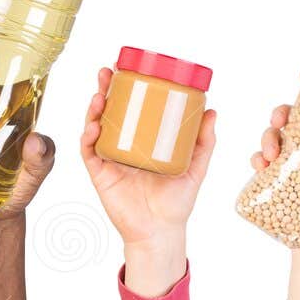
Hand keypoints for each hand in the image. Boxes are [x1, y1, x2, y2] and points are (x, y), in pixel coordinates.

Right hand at [81, 67, 216, 295]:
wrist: (161, 230)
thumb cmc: (177, 201)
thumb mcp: (195, 167)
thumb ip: (203, 142)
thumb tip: (212, 110)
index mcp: (143, 141)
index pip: (131, 108)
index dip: (126, 88)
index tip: (127, 69)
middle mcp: (123, 146)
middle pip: (109, 112)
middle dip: (104, 90)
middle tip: (107, 72)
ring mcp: (109, 158)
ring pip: (95, 127)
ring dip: (93, 109)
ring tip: (99, 95)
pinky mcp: (100, 173)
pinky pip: (89, 151)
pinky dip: (88, 137)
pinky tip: (92, 127)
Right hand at [252, 67, 299, 251]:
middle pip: (286, 118)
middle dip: (279, 113)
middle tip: (281, 121)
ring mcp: (284, 161)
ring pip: (270, 136)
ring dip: (267, 138)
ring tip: (271, 153)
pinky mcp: (270, 178)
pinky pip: (258, 161)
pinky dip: (257, 159)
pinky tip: (260, 166)